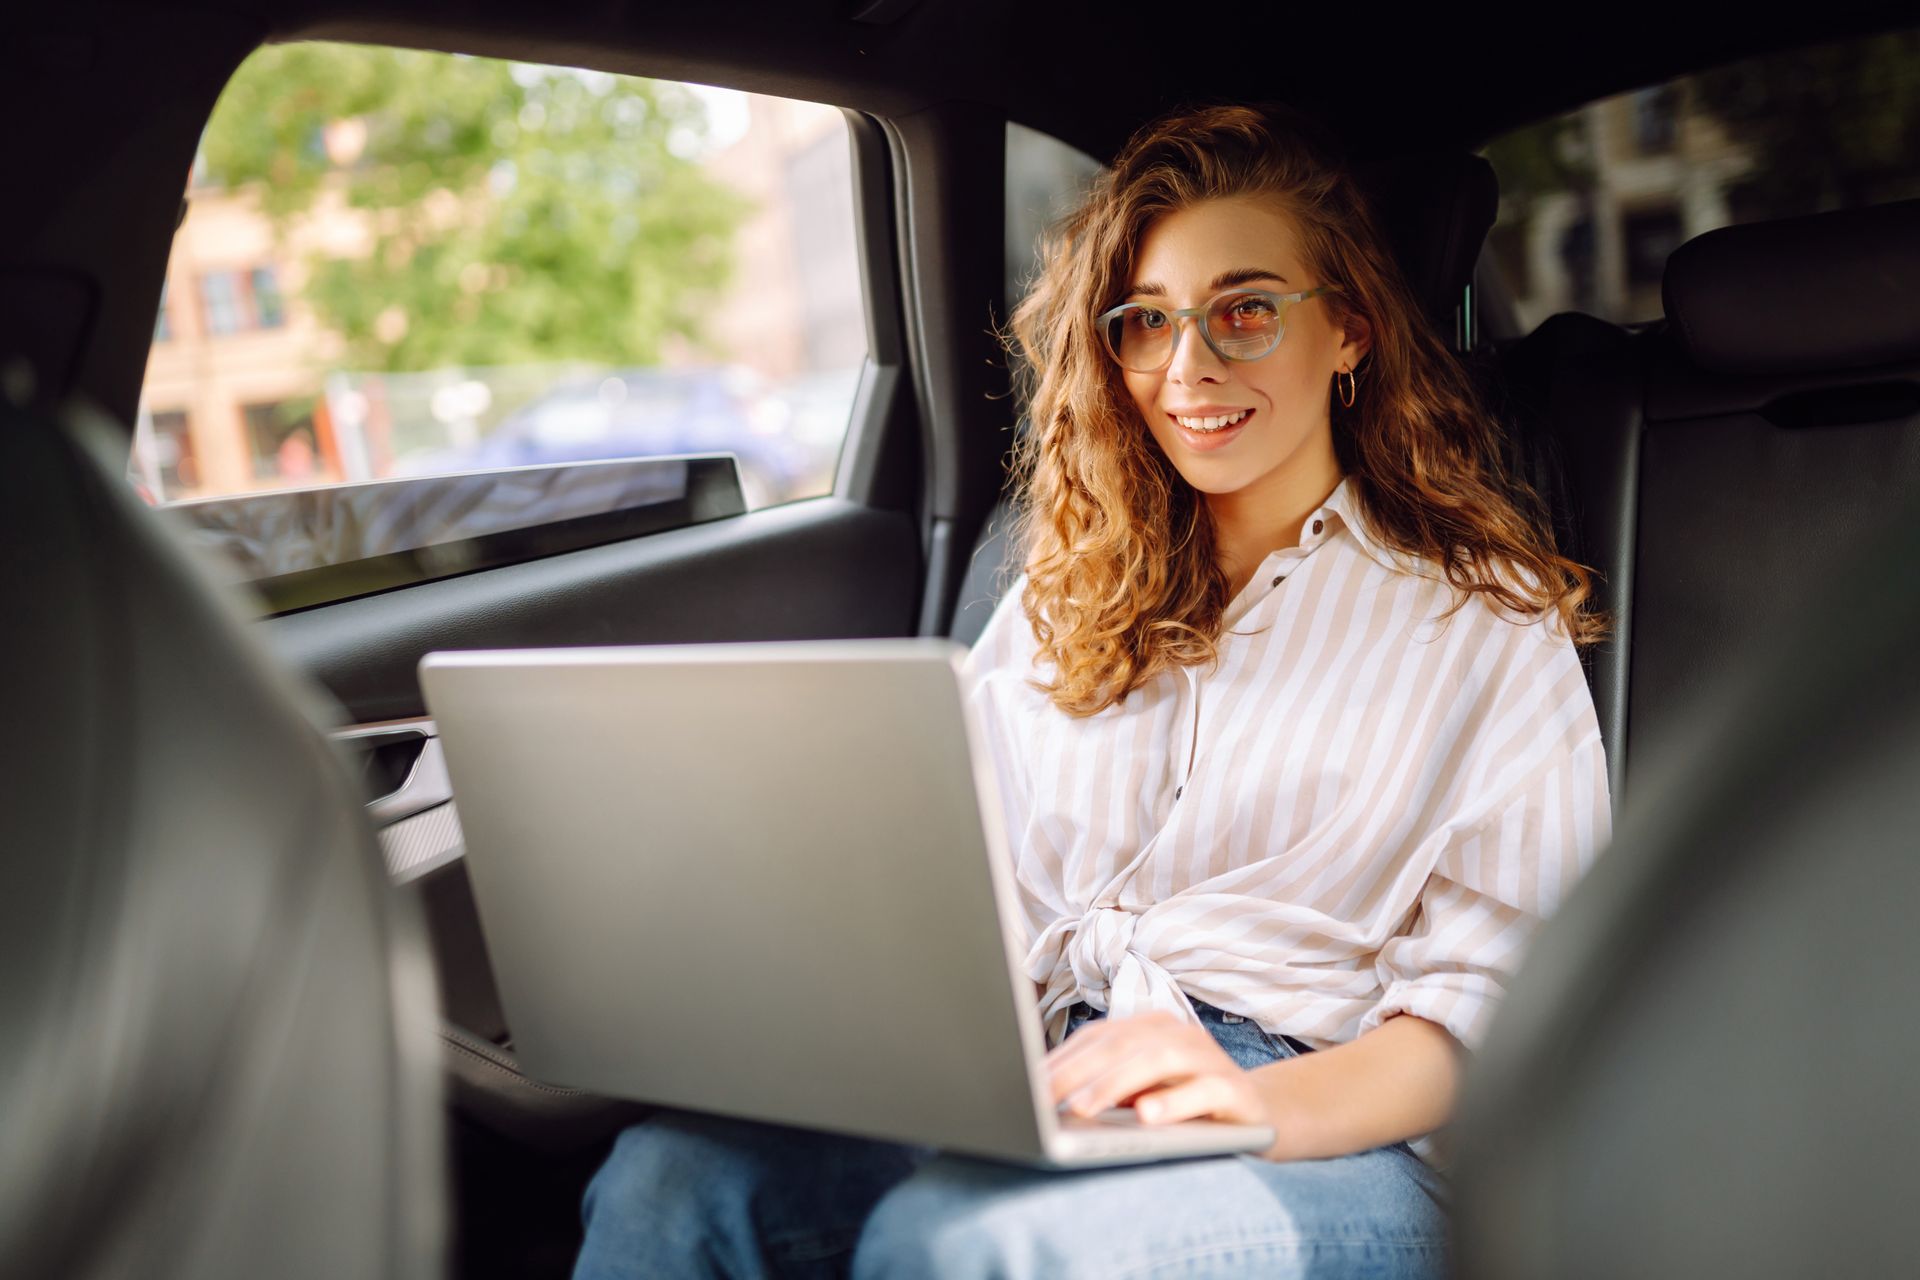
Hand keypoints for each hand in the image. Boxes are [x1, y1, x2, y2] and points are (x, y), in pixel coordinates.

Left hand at [1044, 1010, 1276, 1137]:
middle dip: (1078, 1070)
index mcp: (1150, 1029)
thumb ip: (1107, 1088)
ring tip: (1084, 1107)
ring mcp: (1209, 1058)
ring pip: (1158, 1059)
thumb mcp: (1142, 1093)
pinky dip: (1174, 1102)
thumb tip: (1049, 1098)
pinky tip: (1148, 1116)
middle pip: (1121, 1044)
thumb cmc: (1186, 1104)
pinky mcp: (1235, 1090)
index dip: (1062, 1059)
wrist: (1260, 1116)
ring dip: (1116, 1083)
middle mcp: (1178, 1034)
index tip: (1027, 1083)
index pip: (1097, 1037)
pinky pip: (1204, 1091)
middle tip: (1044, 1097)